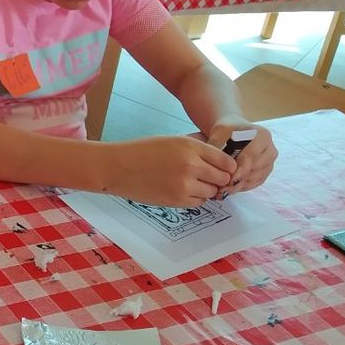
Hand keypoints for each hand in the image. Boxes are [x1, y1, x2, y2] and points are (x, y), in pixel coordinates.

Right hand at [106, 136, 237, 206]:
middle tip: (206, 178)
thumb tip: (222, 165)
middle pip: (223, 179)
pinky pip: (198, 202)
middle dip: (218, 180)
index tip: (221, 169)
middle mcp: (191, 165)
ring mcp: (185, 185)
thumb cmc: (142, 152)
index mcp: (190, 146)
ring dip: (205, 190)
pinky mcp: (177, 200)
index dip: (226, 167)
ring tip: (188, 183)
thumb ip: (197, 152)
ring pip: (212, 192)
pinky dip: (194, 198)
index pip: (227, 162)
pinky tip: (179, 190)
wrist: (117, 166)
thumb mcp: (172, 142)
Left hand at [205, 119, 277, 195]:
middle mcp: (270, 149)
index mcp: (261, 136)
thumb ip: (217, 149)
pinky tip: (231, 189)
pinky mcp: (267, 171)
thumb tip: (217, 168)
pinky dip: (244, 186)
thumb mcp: (218, 134)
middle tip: (223, 189)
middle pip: (255, 169)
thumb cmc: (225, 131)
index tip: (229, 181)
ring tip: (224, 191)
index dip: (240, 170)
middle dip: (238, 181)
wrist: (234, 132)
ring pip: (256, 178)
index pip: (251, 156)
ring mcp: (270, 161)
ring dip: (240, 186)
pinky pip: (257, 182)